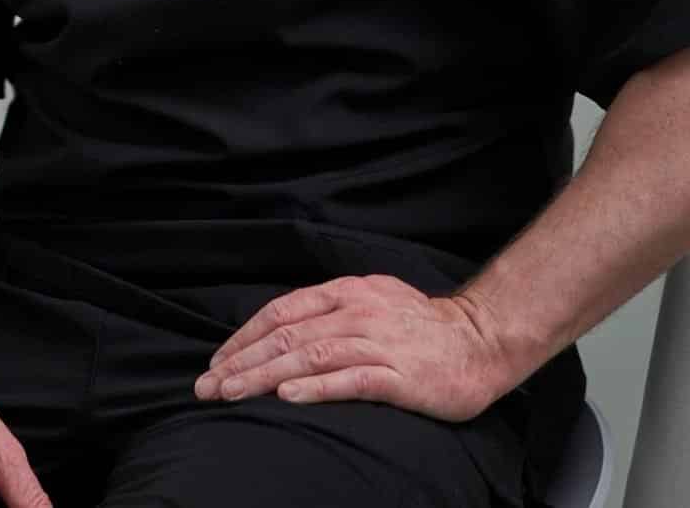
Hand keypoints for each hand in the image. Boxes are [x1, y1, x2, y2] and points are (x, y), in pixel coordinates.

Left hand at [194, 276, 514, 421]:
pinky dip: (316, 387)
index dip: (243, 337)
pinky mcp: (400, 375)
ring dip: (264, 375)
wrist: (482, 340)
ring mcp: (379, 342)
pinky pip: (351, 380)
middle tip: (207, 386)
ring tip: (232, 393)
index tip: (216, 362)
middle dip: (241, 362)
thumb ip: (330, 312)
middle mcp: (357, 312)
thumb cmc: (422, 327)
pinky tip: (287, 397)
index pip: (281, 311)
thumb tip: (281, 331)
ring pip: (310, 356)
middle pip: (287, 335)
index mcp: (346, 292)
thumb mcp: (372, 301)